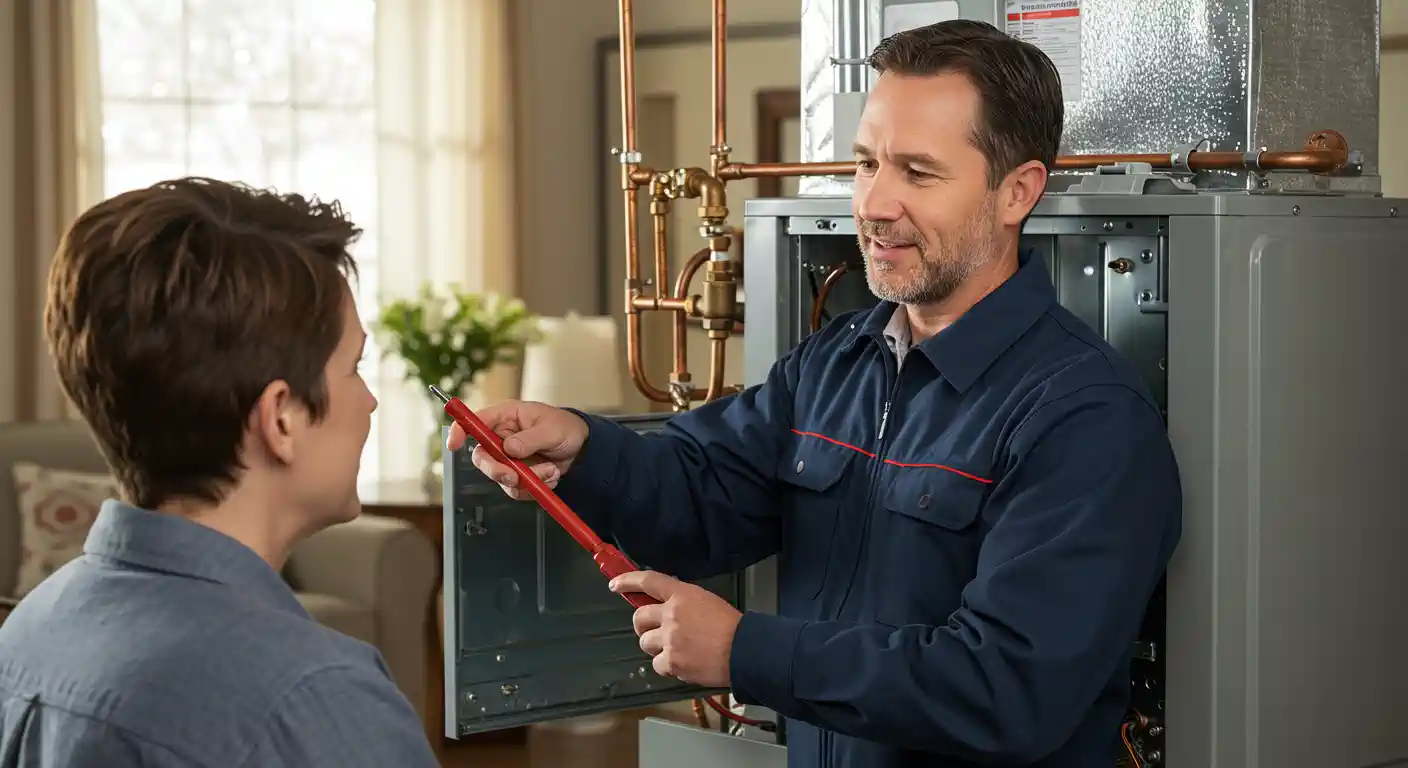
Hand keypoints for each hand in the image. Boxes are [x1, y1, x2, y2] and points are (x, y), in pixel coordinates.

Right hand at [446, 400, 588, 501]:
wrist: (582, 449)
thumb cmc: (566, 428)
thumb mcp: (552, 428)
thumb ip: (530, 438)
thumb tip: (510, 449)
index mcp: (506, 417)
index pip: (474, 422)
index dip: (459, 431)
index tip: (454, 444)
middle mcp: (502, 438)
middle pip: (481, 457)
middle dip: (497, 470)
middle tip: (514, 477)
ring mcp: (508, 459)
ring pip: (500, 477)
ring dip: (527, 479)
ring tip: (551, 470)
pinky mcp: (517, 475)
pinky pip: (516, 489)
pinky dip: (535, 487)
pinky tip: (551, 475)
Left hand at [611, 571, 741, 686]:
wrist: (744, 650)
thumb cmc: (732, 627)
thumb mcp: (707, 602)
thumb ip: (683, 603)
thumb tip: (666, 610)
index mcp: (682, 594)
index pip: (648, 581)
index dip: (628, 581)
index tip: (615, 584)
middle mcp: (671, 614)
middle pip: (639, 617)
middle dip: (642, 626)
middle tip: (651, 632)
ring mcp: (670, 639)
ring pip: (645, 642)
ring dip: (656, 647)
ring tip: (677, 651)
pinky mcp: (672, 662)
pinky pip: (657, 665)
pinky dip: (667, 667)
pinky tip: (684, 664)